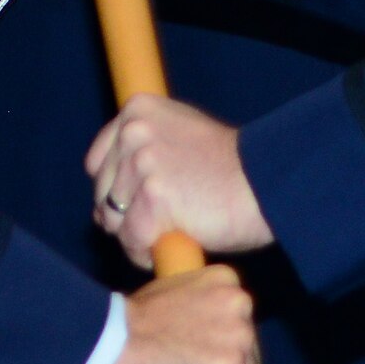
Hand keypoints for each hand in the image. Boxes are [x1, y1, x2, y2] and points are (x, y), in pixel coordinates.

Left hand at [87, 95, 274, 269]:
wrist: (266, 182)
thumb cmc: (228, 168)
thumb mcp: (179, 137)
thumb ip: (141, 154)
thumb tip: (102, 205)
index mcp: (138, 110)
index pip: (98, 163)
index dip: (117, 190)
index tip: (142, 202)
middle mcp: (134, 131)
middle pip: (103, 193)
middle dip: (126, 216)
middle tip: (161, 223)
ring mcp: (142, 163)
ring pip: (114, 221)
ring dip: (137, 237)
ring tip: (168, 234)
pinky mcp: (153, 198)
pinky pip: (131, 241)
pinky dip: (146, 253)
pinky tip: (171, 245)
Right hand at [96, 265, 262, 363]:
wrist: (109, 342)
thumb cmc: (129, 323)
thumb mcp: (173, 292)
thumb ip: (200, 307)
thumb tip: (207, 335)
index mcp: (225, 281)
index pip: (242, 321)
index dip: (228, 347)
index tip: (213, 363)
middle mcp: (238, 306)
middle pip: (251, 352)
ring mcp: (236, 341)